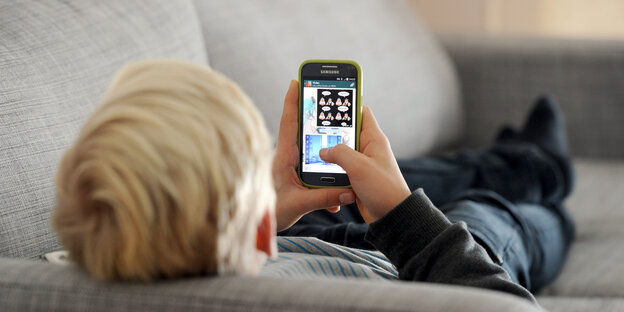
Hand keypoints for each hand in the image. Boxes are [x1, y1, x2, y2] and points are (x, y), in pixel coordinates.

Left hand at [273, 80, 355, 230]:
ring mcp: (291, 167)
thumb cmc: (271, 213)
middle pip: (301, 129)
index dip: (292, 101)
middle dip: (312, 113)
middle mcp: (287, 158)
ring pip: (311, 149)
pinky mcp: (296, 178)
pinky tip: (339, 193)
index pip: (288, 123)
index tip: (295, 80)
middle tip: (324, 95)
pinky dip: (327, 174)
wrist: (260, 230)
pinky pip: (315, 168)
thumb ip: (323, 198)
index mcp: (283, 157)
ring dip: (324, 145)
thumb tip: (347, 192)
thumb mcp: (298, 205)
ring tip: (338, 138)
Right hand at [319, 106, 410, 223]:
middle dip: (330, 132)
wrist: (391, 216)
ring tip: (311, 149)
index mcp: (374, 139)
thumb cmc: (383, 189)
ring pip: (340, 152)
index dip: (346, 105)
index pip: (361, 112)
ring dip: (329, 153)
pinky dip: (331, 169)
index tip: (328, 102)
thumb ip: (339, 153)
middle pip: (346, 132)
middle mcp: (368, 148)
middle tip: (312, 128)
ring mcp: (362, 163)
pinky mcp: (356, 177)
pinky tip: (319, 170)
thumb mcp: (359, 166)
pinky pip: (340, 168)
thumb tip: (323, 151)